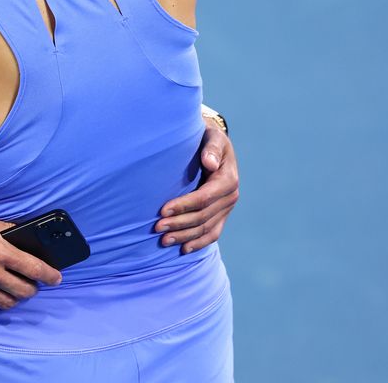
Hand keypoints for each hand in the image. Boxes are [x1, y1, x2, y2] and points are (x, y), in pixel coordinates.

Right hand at [0, 211, 61, 313]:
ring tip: (14, 292)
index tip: (57, 278)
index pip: (34, 268)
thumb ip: (4, 229)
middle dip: (33, 289)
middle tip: (32, 284)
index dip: (50, 275)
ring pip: (6, 303)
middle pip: (24, 291)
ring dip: (14, 299)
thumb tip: (22, 234)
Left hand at [156, 125, 238, 252]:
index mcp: (228, 179)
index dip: (183, 206)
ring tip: (163, 241)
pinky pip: (212, 233)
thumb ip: (211, 148)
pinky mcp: (222, 215)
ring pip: (206, 229)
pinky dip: (198, 243)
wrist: (215, 146)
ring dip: (185, 237)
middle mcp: (230, 196)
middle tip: (156, 228)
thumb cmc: (208, 138)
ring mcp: (227, 208)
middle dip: (179, 224)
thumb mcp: (211, 137)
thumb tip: (209, 162)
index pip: (203, 198)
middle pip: (203, 217)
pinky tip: (183, 249)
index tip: (162, 210)